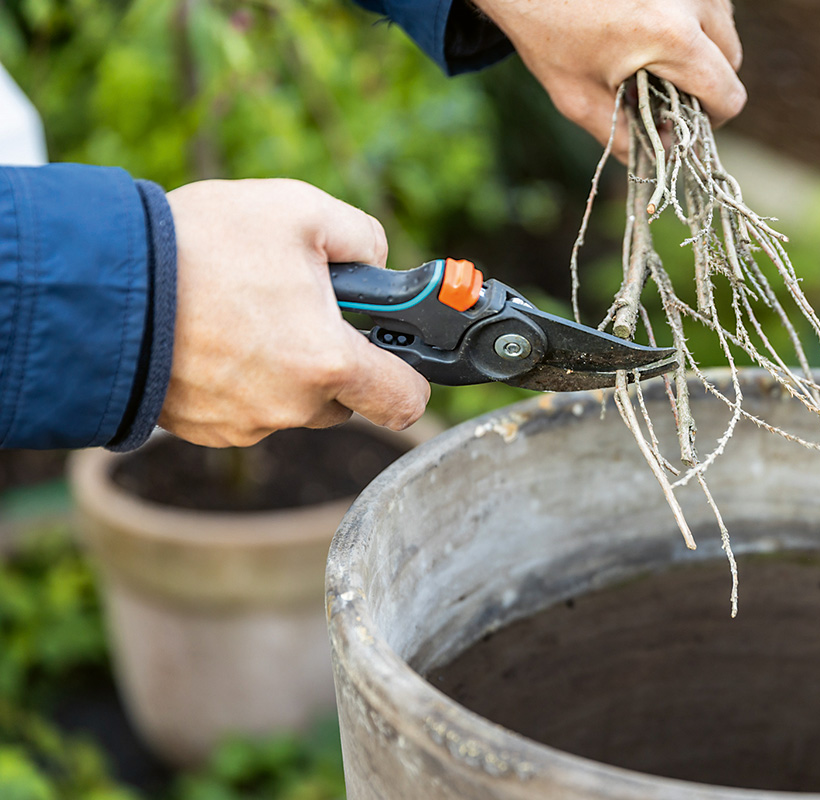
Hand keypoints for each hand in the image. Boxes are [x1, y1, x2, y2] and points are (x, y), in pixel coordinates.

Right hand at [161, 179, 429, 446]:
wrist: (99, 282)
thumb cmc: (200, 245)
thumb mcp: (300, 210)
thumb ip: (363, 238)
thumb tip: (379, 263)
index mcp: (327, 361)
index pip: (405, 401)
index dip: (413, 378)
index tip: (401, 356)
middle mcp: (291, 405)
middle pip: (343, 397)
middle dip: (335, 357)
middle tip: (301, 307)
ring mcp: (245, 423)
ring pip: (292, 402)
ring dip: (286, 367)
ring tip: (246, 311)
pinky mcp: (205, 428)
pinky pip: (245, 407)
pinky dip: (241, 378)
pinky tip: (214, 334)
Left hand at [472, 0, 744, 157]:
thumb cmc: (545, 32)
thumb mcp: (578, 99)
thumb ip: (625, 138)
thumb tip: (662, 157)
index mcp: (672, 38)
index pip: (728, 94)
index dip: (710, 119)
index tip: (682, 123)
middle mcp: (693, 0)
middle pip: (732, 60)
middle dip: (703, 82)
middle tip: (662, 91)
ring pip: (722, 28)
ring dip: (699, 49)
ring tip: (651, 56)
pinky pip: (706, 2)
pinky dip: (689, 19)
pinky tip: (649, 25)